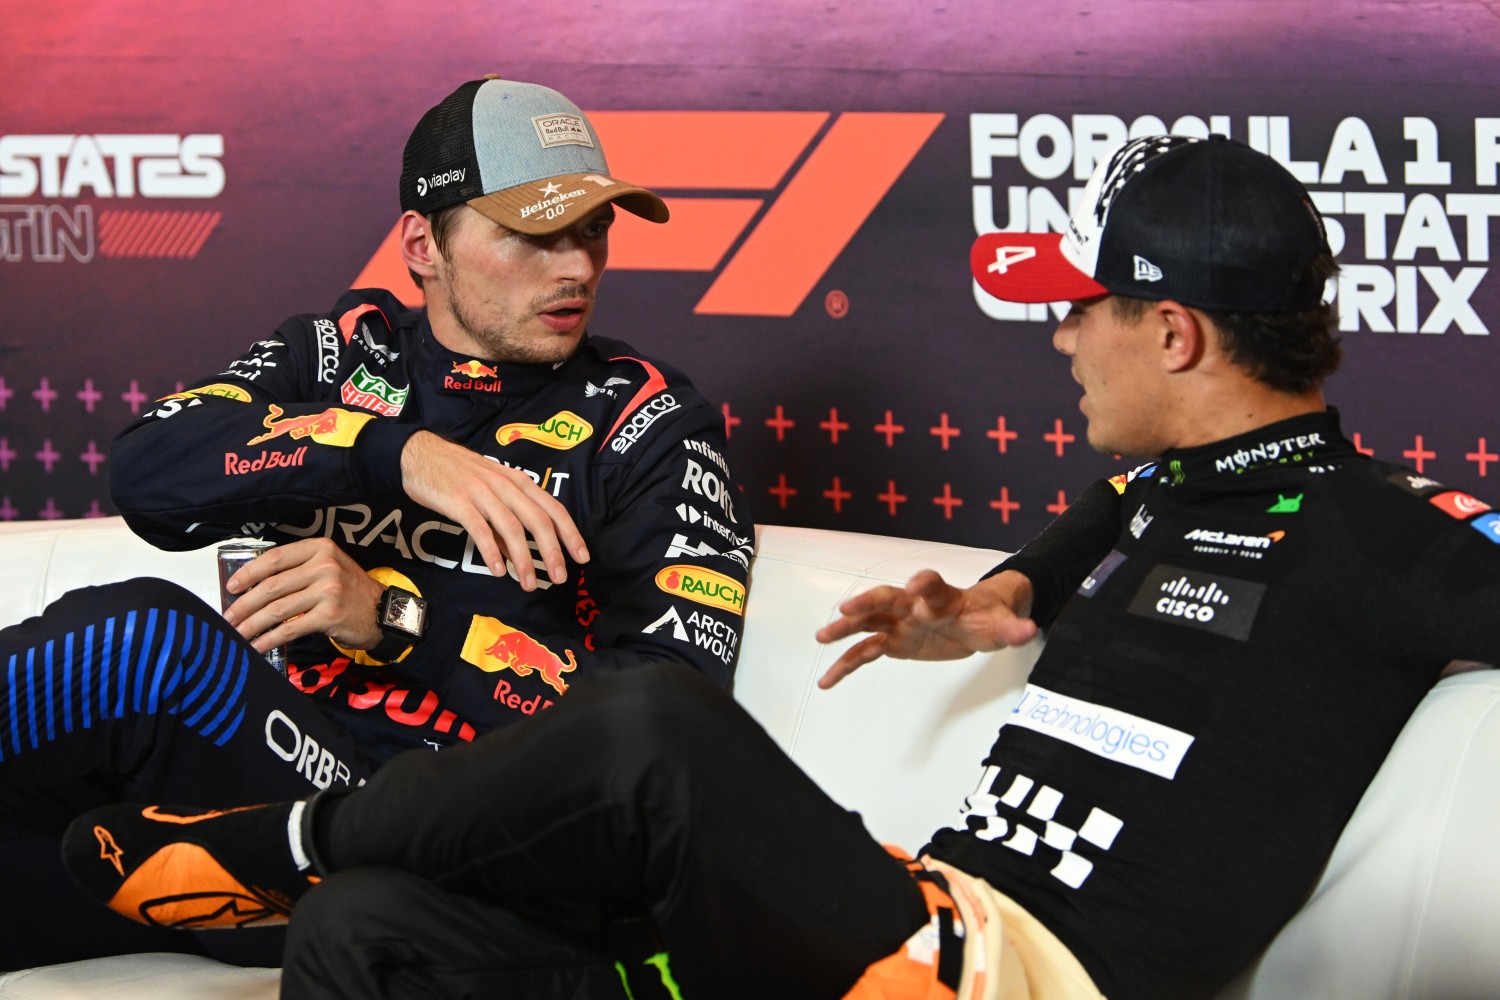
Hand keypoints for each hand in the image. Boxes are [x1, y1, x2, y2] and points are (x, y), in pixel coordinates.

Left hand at [222, 537, 385, 652]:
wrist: (382, 612)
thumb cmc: (350, 591)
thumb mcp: (329, 567)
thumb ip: (298, 569)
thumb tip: (253, 585)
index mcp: (320, 548)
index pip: (275, 558)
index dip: (249, 573)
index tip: (232, 587)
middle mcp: (325, 566)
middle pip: (272, 586)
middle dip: (244, 604)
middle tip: (228, 617)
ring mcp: (328, 591)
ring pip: (277, 609)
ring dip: (251, 624)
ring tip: (237, 634)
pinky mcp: (329, 616)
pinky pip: (290, 628)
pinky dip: (269, 639)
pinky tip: (257, 646)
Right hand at [399, 430, 588, 588]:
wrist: (421, 454)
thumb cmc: (458, 474)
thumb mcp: (491, 491)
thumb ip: (505, 521)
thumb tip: (519, 554)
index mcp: (518, 482)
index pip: (553, 508)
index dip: (570, 533)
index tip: (582, 557)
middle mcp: (505, 485)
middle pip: (538, 520)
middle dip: (552, 551)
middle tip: (560, 578)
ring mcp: (482, 493)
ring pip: (512, 528)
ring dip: (524, 559)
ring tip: (528, 583)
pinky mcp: (459, 502)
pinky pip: (480, 529)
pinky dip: (491, 551)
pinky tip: (498, 570)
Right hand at [814, 569, 1038, 689]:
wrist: (979, 619)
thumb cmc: (989, 616)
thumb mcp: (1003, 624)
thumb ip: (1013, 629)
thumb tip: (1028, 630)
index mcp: (942, 597)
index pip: (931, 585)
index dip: (923, 584)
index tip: (915, 586)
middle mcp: (914, 605)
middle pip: (887, 598)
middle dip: (867, 603)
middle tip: (847, 609)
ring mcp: (900, 623)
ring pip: (868, 623)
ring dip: (844, 629)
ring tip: (820, 637)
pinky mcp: (894, 642)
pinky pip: (866, 652)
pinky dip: (846, 664)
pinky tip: (828, 679)